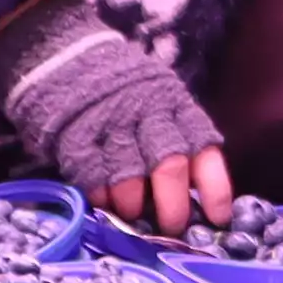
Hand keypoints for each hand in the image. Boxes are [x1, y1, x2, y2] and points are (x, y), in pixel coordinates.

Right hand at [0, 0, 226, 230]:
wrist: (64, 54)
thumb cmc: (123, 88)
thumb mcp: (161, 98)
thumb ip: (179, 136)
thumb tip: (196, 192)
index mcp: (176, 105)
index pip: (205, 151)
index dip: (215, 190)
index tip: (219, 219)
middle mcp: (147, 113)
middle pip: (169, 167)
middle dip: (173, 208)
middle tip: (171, 228)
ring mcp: (109, 123)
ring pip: (130, 178)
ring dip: (133, 206)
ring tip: (134, 214)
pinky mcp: (75, 135)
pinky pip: (92, 177)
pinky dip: (100, 197)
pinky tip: (105, 202)